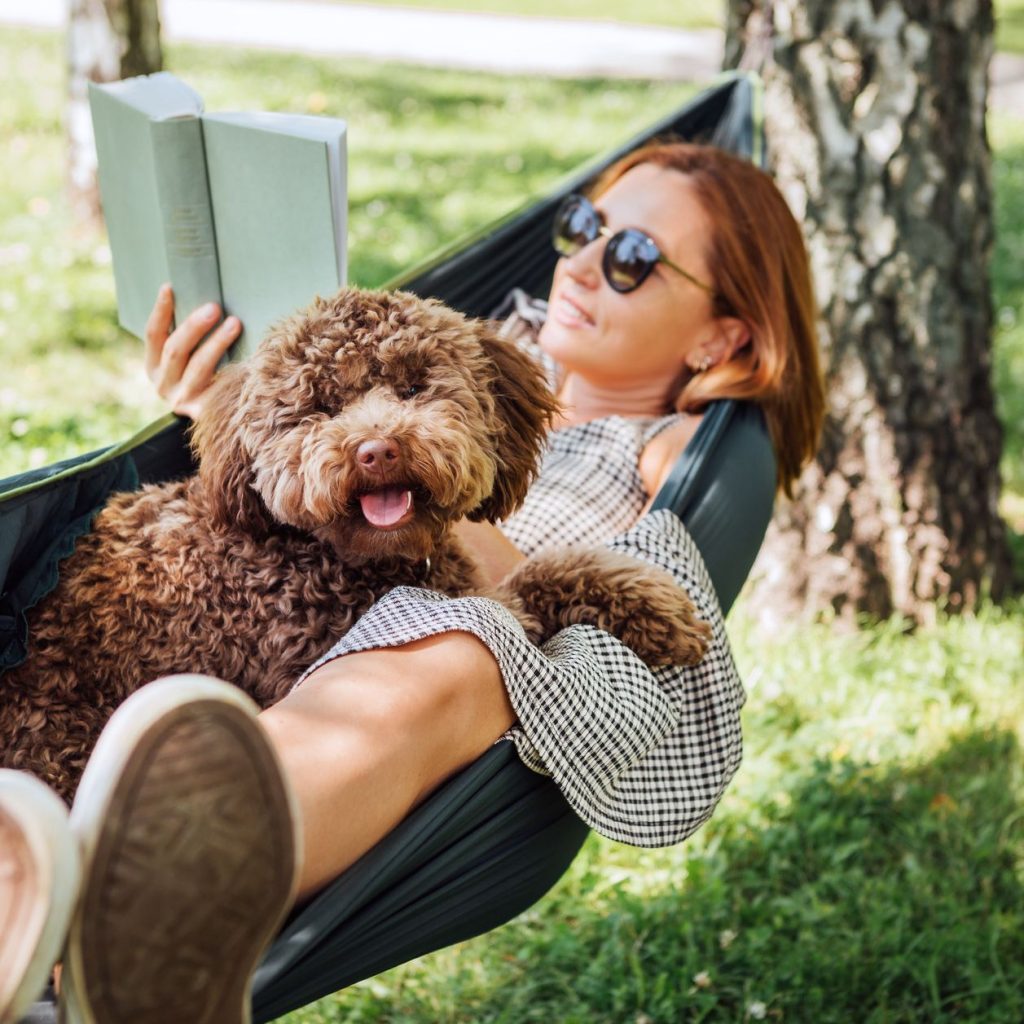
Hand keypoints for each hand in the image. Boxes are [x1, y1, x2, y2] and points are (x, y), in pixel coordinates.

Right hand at [144, 283, 241, 418]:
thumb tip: (207, 300)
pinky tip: (249, 356)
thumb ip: (190, 336)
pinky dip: (234, 369)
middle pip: (175, 350)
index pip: (153, 335)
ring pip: (198, 367)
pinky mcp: (205, 413)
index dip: (160, 311)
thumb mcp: (188, 358)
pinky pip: (220, 388)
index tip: (169, 287)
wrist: (220, 420)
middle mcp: (164, 386)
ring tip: (235, 323)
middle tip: (214, 307)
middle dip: (194, 326)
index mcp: (154, 367)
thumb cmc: (206, 377)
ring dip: (217, 343)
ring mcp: (183, 401)